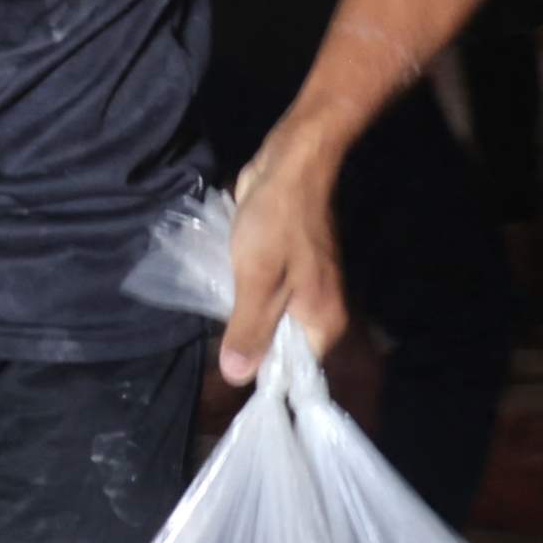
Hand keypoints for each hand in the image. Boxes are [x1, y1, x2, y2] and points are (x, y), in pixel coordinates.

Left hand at [221, 143, 349, 388]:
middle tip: (219, 340)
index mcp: (323, 321)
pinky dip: (250, 296)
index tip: (232, 368)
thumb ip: (249, 330)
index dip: (264, 372)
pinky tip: (228, 291)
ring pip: (272, 321)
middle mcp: (321, 311)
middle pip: (283, 347)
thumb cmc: (277, 223)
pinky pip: (269, 298)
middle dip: (253, 343)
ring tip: (220, 317)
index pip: (294, 369)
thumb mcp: (256, 281)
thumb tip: (237, 376)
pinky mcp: (291, 270)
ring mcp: (308, 290)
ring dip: (247, 318)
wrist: (291, 165)